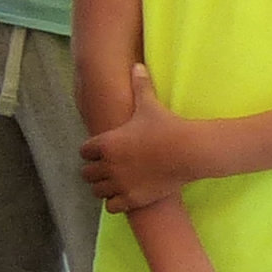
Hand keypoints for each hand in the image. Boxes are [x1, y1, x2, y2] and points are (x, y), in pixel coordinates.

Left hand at [81, 64, 206, 211]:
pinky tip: (125, 194)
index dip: (91, 152)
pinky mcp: (132, 199)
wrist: (189, 151)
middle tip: (108, 167)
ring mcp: (119, 183)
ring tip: (115, 182)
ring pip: (96, 191)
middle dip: (95, 171)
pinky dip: (115, 202)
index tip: (101, 151)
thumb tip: (137, 65)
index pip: (83, 152)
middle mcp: (108, 165)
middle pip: (86, 174)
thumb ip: (139, 86)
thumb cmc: (167, 126)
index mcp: (106, 143)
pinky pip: (111, 207)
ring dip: (103, 187)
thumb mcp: (150, 104)